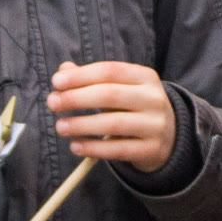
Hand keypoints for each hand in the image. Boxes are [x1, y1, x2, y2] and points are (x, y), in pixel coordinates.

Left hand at [49, 59, 177, 172]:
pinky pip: (118, 149)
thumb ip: (91, 79)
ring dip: (81, 125)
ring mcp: (155, 125)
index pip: (110, 71)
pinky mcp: (151, 149)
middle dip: (76, 98)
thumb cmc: (134, 108)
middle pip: (110, 94)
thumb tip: (63, 71)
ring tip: (60, 127)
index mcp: (145, 77)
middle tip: (52, 104)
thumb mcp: (120, 88)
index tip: (56, 82)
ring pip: (113, 123)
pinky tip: (75, 146)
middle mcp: (154, 99)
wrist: (169, 137)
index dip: (81, 75)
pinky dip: (93, 148)